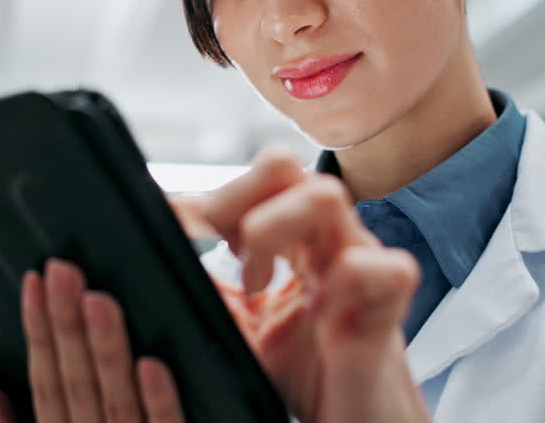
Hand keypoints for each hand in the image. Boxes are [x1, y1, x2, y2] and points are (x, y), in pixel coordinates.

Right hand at [0, 259, 185, 422]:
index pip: (43, 385)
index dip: (37, 333)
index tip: (35, 282)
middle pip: (74, 388)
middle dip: (65, 328)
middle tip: (63, 271)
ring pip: (115, 404)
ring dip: (107, 352)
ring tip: (100, 300)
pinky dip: (159, 404)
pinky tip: (152, 366)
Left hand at [195, 148, 429, 422]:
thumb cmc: (301, 376)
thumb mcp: (237, 328)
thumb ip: (205, 289)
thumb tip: (156, 249)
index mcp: (294, 239)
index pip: (258, 178)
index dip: (211, 198)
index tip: (177, 231)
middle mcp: (325, 242)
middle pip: (284, 168)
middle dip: (235, 198)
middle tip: (220, 249)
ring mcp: (359, 270)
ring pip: (325, 196)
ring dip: (273, 228)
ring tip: (255, 282)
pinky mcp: (386, 314)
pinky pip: (388, 268)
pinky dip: (347, 279)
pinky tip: (319, 314)